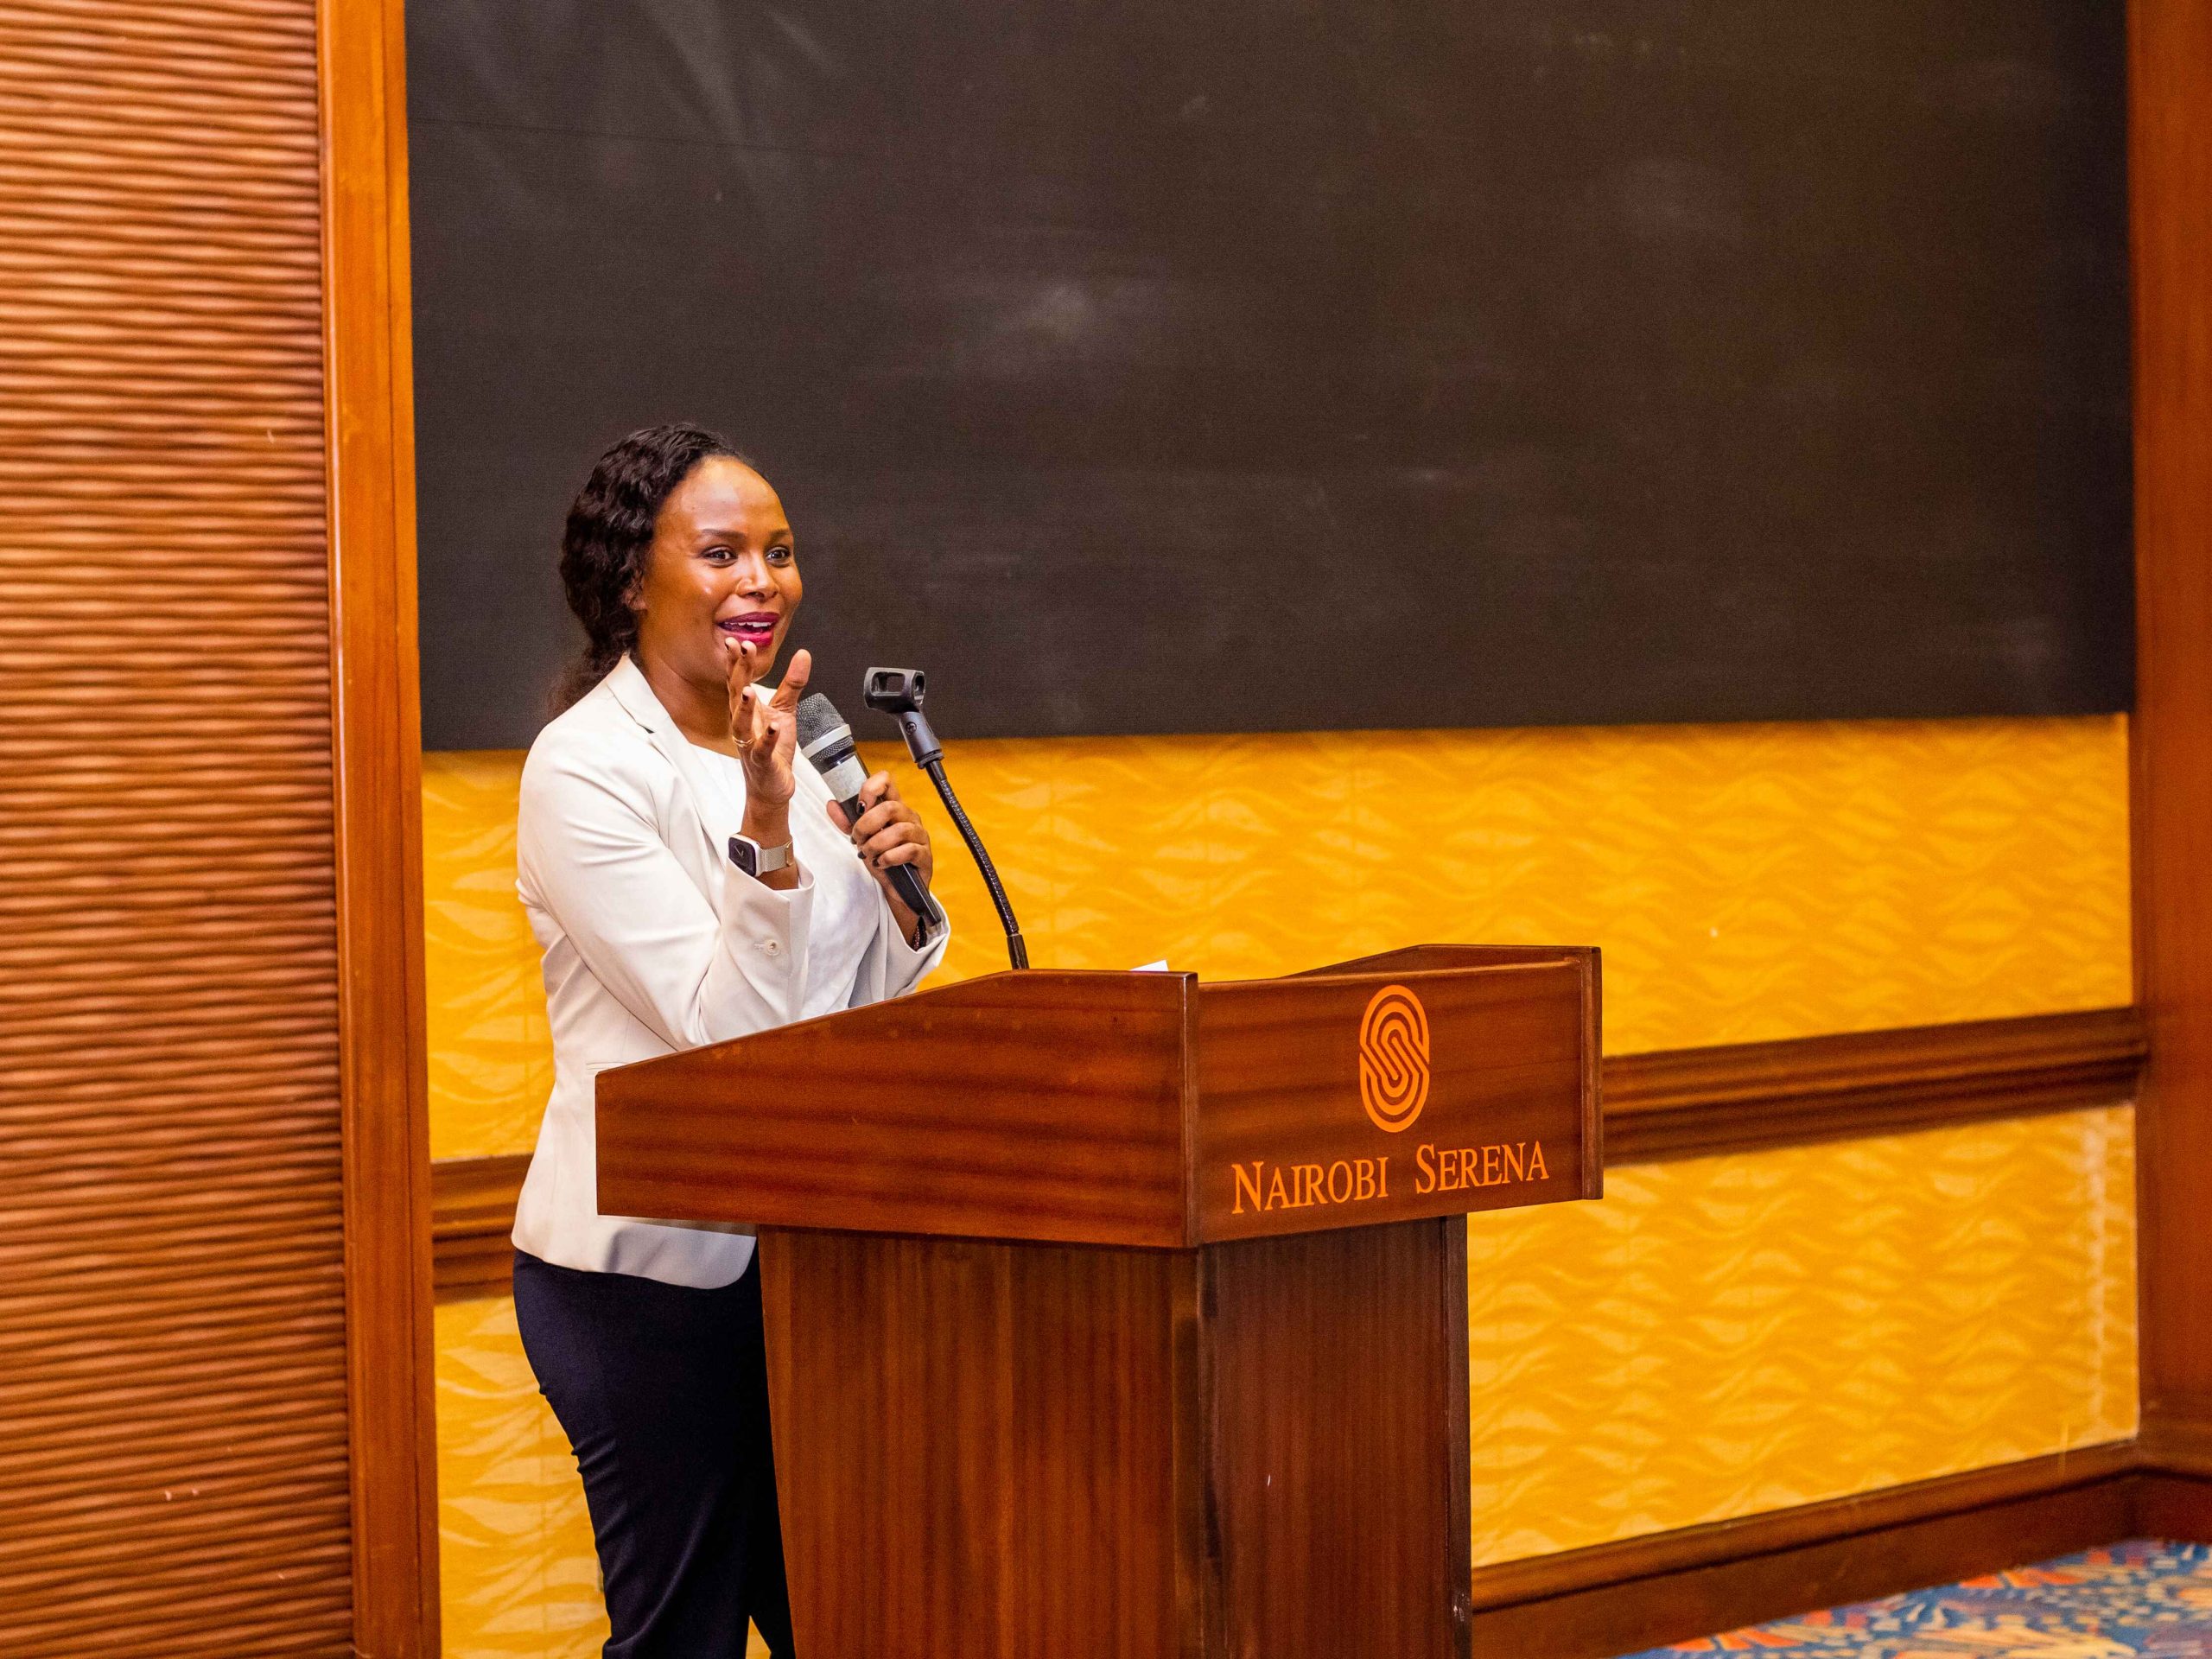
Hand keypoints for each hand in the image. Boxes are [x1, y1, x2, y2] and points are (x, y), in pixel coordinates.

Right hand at [726, 642, 810, 820]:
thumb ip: (792, 683)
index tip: (737, 640)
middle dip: (738, 672)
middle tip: (742, 649)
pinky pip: (762, 749)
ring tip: (748, 689)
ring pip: (740, 724)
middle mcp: (744, 724)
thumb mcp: (785, 711)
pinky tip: (774, 726)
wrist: (772, 785)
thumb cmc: (774, 747)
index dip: (737, 661)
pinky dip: (767, 738)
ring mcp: (750, 744)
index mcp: (747, 709)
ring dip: (743, 706)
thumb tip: (803, 654)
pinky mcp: (762, 762)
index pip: (738, 681)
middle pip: (736, 695)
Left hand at [828, 771, 934, 936]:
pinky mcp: (925, 856)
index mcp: (895, 808)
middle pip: (891, 807)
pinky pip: (909, 850)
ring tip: (868, 854)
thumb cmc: (883, 860)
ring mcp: (920, 836)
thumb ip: (847, 822)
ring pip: (900, 830)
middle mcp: (909, 818)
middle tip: (858, 839)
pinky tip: (881, 863)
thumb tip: (832, 804)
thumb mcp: (862, 839)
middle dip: (867, 824)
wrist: (898, 890)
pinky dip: (889, 857)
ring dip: (876, 844)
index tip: (859, 805)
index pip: (888, 782)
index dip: (872, 788)